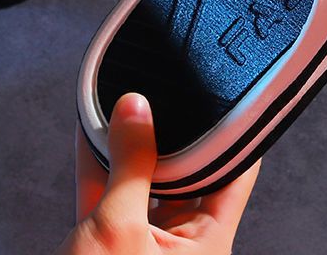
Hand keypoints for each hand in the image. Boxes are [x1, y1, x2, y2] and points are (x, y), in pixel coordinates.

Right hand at [59, 93, 260, 253]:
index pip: (234, 172)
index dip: (233, 130)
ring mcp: (145, 242)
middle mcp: (182, 241)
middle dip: (171, 131)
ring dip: (129, 144)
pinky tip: (92, 130)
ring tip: (125, 101)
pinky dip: (100, 164)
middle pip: (185, 171)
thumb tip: (136, 107)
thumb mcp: (118, 229)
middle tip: (163, 87)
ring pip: (144, 179)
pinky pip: (110, 193)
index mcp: (207, 244)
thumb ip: (130, 164)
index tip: (225, 91)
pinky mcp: (111, 244)